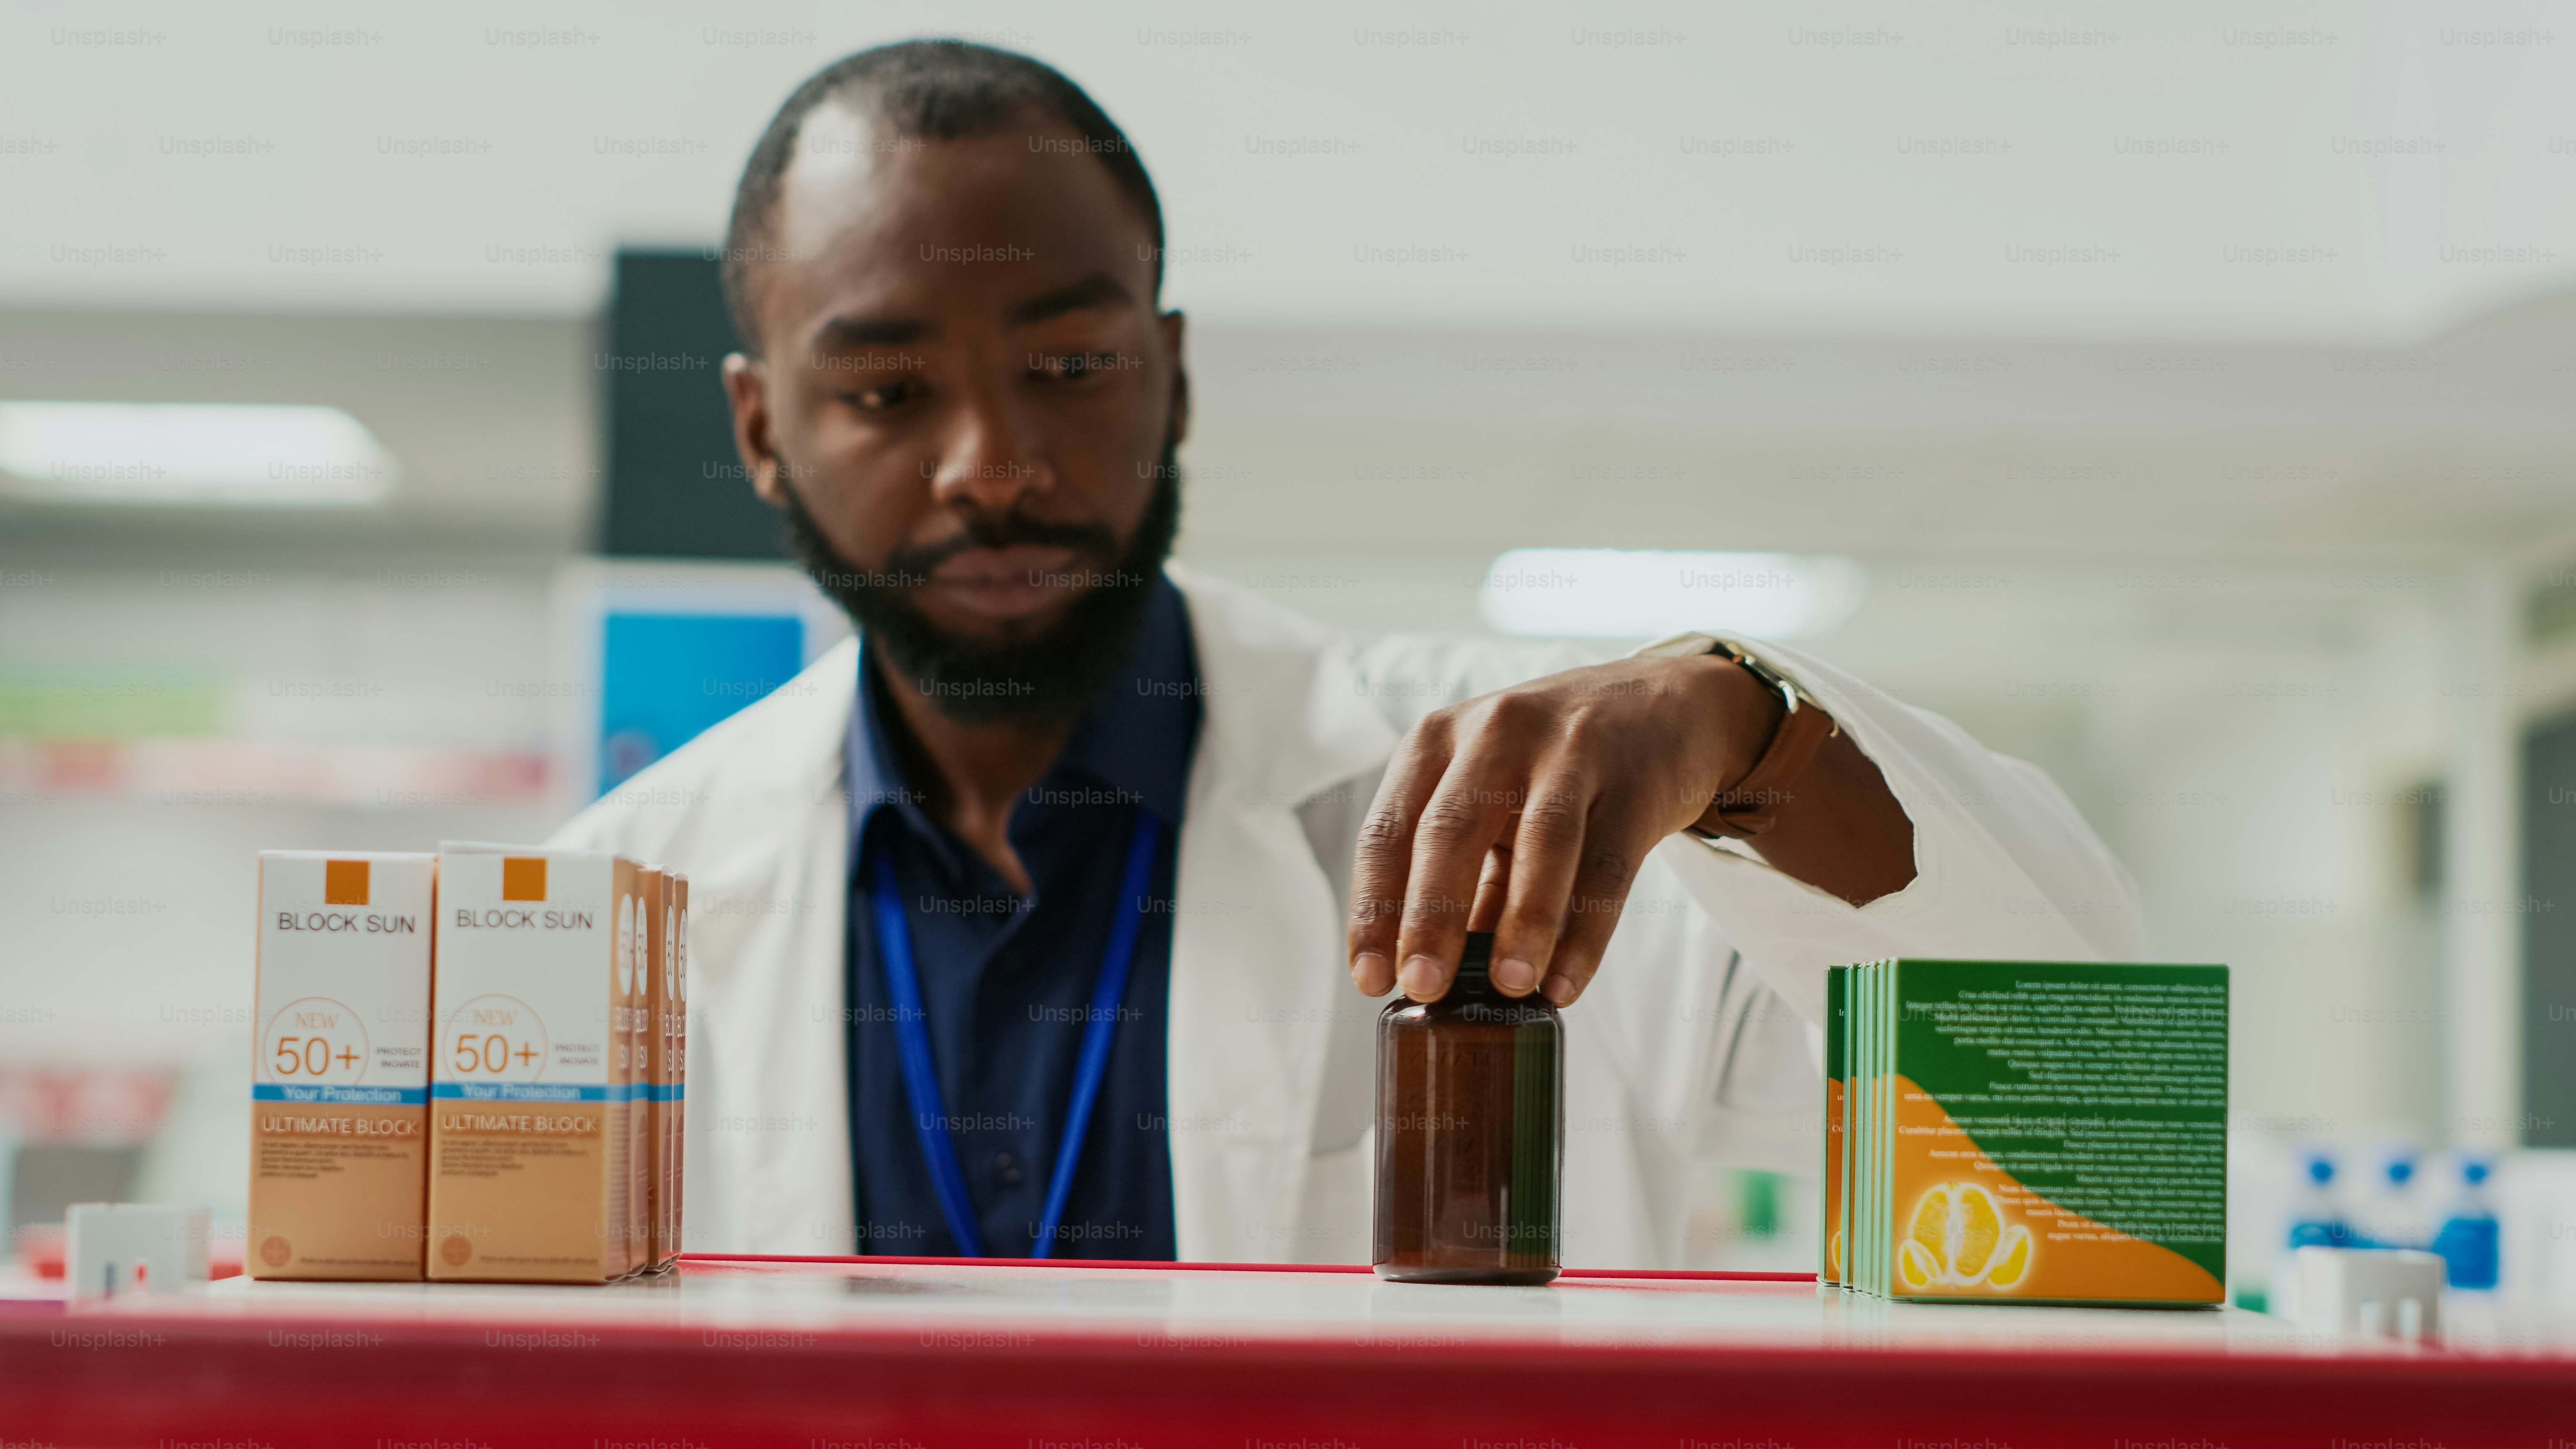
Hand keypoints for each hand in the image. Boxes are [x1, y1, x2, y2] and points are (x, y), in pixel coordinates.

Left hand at [1345, 653, 1781, 1005]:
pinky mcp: (1634, 780)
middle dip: (1430, 915)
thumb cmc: (1550, 767)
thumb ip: (1464, 879)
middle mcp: (1496, 733)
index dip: (1374, 909)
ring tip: (1509, 988)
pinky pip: (1607, 865)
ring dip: (1522, 921)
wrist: (1662, 706)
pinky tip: (1567, 983)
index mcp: (1437, 741)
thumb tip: (1430, 978)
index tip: (1369, 979)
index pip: (1387, 831)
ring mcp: (1570, 750)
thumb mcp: (1491, 801)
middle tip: (1422, 987)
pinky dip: (1586, 932)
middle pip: (1451, 829)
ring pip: (1540, 840)